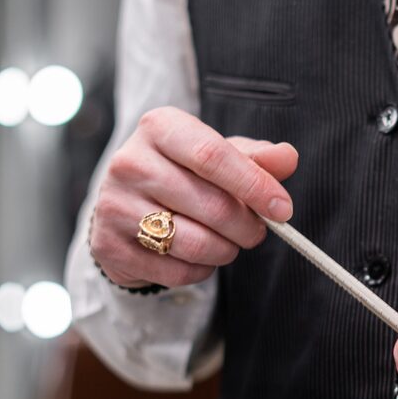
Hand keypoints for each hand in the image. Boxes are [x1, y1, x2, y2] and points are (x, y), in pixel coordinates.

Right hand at [90, 107, 297, 288]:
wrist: (124, 206)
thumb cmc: (182, 173)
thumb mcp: (219, 156)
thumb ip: (256, 158)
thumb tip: (288, 157)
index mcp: (159, 127)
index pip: (213, 155)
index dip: (255, 185)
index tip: (283, 209)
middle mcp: (129, 162)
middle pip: (211, 205)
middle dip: (247, 226)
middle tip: (256, 231)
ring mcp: (114, 206)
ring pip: (195, 243)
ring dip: (226, 250)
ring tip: (228, 243)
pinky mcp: (109, 247)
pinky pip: (176, 271)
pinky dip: (201, 270)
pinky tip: (199, 257)